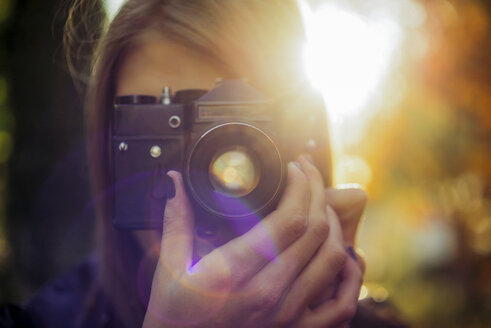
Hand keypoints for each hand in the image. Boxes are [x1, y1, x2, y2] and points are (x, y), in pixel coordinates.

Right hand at [143, 156, 350, 327]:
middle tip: (309, 174)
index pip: (289, 219)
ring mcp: (289, 316)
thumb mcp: (170, 267)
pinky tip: (346, 256)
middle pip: (316, 231)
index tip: (295, 168)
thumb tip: (173, 180)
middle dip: (318, 192)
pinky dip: (351, 276)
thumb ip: (176, 220)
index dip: (301, 186)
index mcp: (237, 273)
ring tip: (321, 205)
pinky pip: (342, 304)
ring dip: (334, 225)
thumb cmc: (175, 314)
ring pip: (333, 258)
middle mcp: (270, 293)